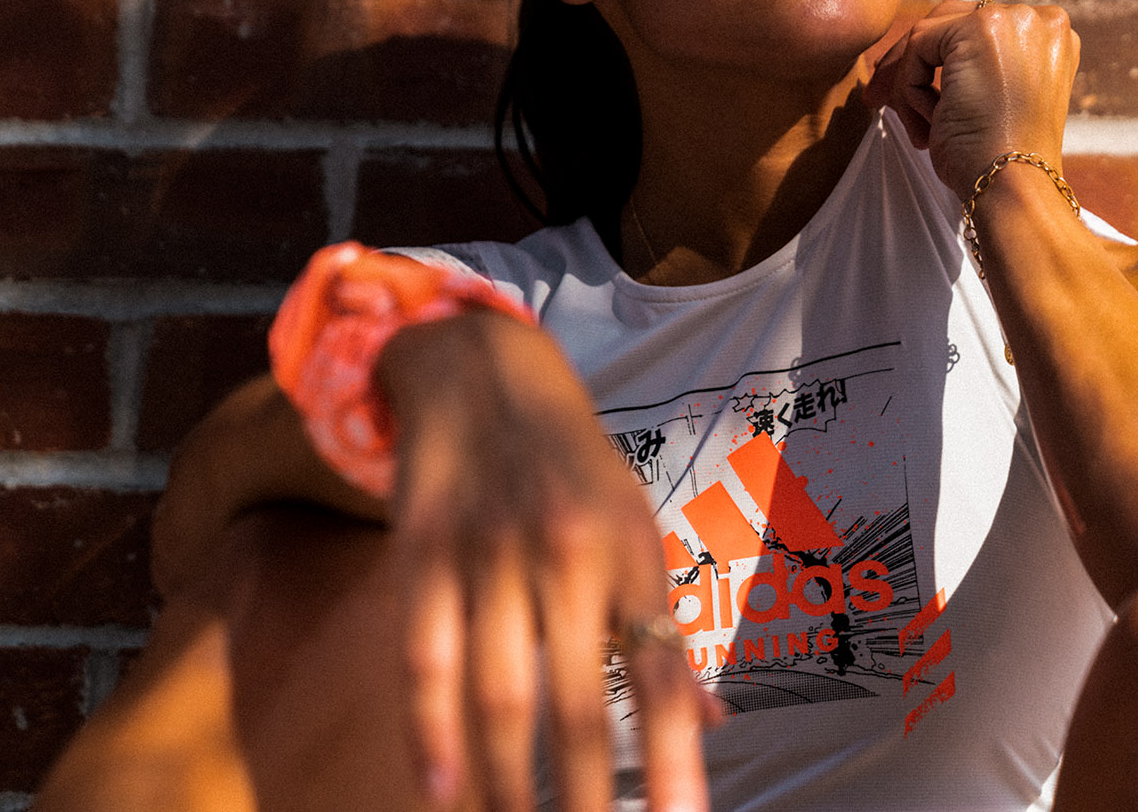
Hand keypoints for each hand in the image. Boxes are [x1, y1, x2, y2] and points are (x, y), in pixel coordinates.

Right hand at [375, 312, 709, 810]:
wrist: (483, 368)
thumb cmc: (573, 465)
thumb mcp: (637, 522)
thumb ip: (664, 622)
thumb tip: (714, 719)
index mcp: (632, 552)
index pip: (663, 673)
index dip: (677, 760)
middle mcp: (567, 556)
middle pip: (578, 706)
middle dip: (586, 800)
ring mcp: (491, 552)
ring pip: (499, 697)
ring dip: (506, 789)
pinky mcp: (423, 550)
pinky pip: (426, 657)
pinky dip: (431, 732)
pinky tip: (443, 793)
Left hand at [866, 0, 1079, 199]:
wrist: (1013, 182)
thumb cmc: (999, 160)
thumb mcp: (994, 103)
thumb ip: (974, 68)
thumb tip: (906, 57)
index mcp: (1049, 37)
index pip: (974, 33)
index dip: (933, 63)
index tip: (904, 97)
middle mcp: (1038, 19)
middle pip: (949, 24)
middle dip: (909, 66)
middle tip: (878, 100)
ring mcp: (1014, 19)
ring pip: (929, 37)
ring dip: (910, 85)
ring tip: (919, 129)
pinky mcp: (981, 29)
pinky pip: (918, 47)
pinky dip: (910, 89)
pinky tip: (928, 125)